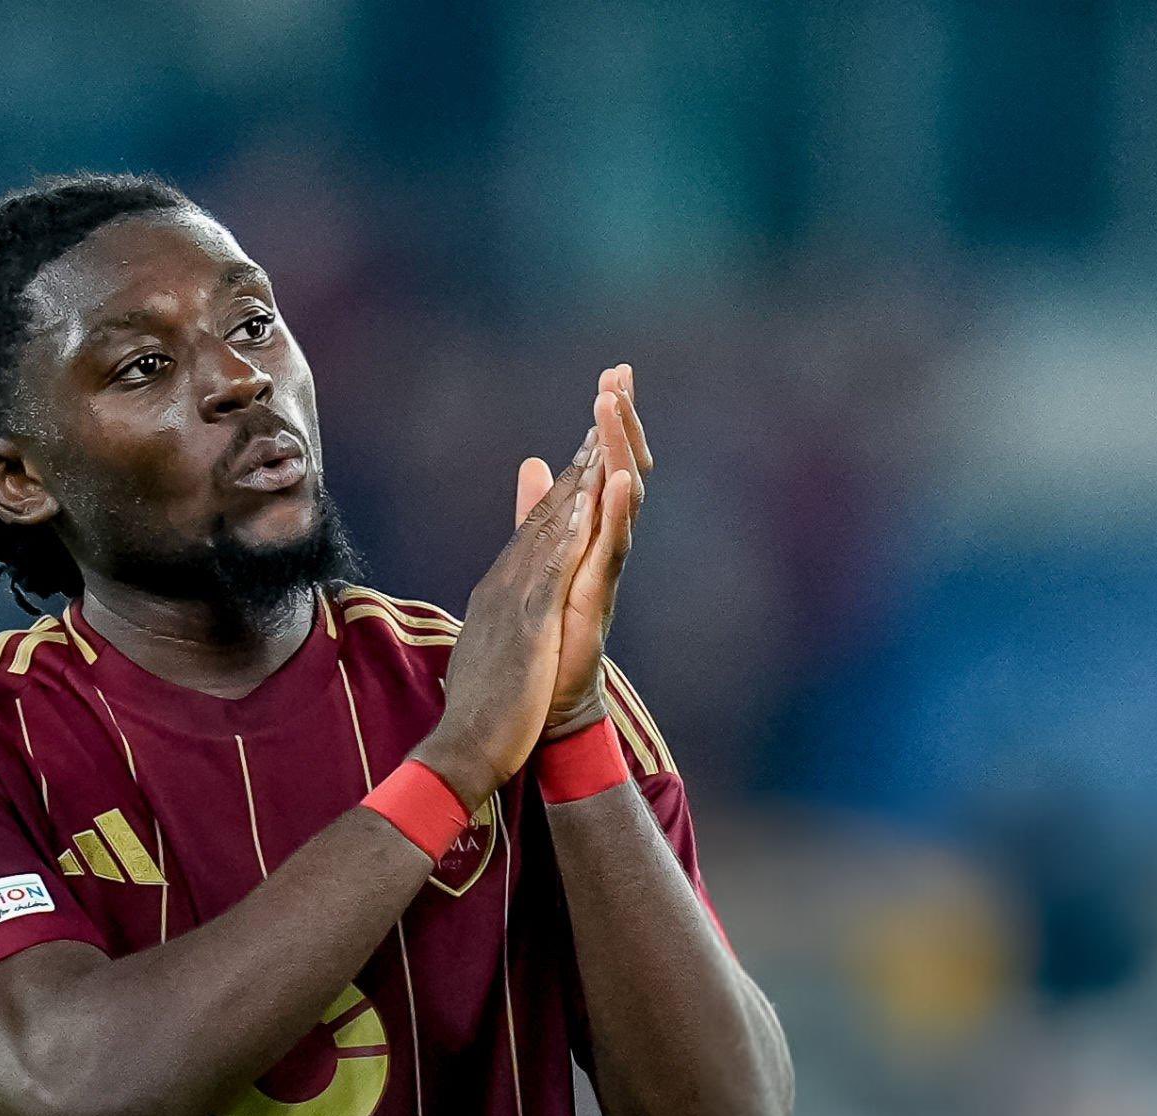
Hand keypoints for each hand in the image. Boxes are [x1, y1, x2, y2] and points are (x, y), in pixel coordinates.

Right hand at [411, 430, 598, 808]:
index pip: (546, 519)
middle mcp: (508, 579)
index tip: (599, 430)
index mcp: (506, 585)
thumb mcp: (504, 643)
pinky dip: (573, 529)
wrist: (462, 750)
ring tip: (605, 423)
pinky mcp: (526, 623)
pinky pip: (554, 566)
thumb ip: (511, 606)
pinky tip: (591, 497)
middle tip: (612, 393)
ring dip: (581, 471)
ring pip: (554, 523)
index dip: (574, 472)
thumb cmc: (486, 703)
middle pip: (553, 505)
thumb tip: (516, 585)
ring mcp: (514, 597)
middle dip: (585, 449)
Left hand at [515, 363, 652, 738]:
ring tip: (612, 407)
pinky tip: (620, 478)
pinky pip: (612, 549)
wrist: (545, 704)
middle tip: (619, 374)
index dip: (607, 422)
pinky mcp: (596, 599)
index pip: (602, 465)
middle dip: (620, 423)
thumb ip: (540, 512)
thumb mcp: (537, 558)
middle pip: (620, 471)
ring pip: (620, 500)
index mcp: (585, 533)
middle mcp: (601, 546)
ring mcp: (602, 570)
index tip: (613, 371)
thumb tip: (535, 463)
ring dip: (617, 451)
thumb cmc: (546, 637)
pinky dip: (618, 512)